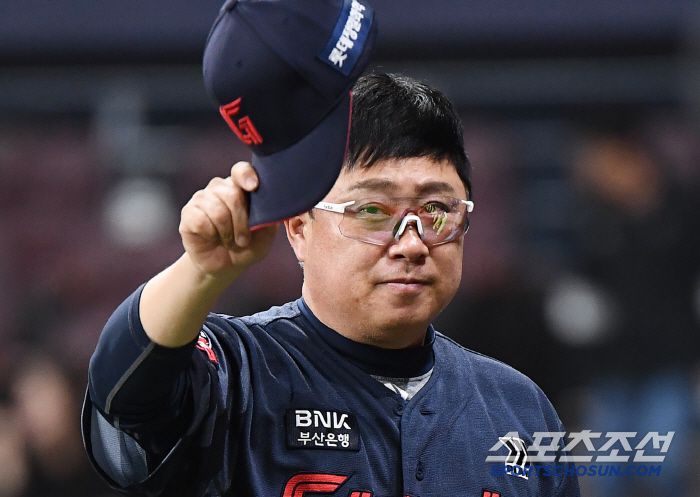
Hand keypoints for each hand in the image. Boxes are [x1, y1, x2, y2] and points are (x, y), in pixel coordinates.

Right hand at [179, 161, 277, 279]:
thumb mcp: (266, 233)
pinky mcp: (188, 213)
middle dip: (241, 222)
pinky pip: (200, 220)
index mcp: (240, 187)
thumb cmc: (248, 246)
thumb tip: (273, 203)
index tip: (253, 187)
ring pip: (216, 209)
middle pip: (232, 194)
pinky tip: (211, 238)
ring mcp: (202, 199)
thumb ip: (270, 216)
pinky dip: (210, 234)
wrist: (226, 266)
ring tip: (229, 241)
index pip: (240, 170)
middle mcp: (220, 188)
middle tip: (243, 240)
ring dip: (227, 232)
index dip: (246, 175)